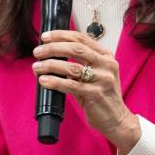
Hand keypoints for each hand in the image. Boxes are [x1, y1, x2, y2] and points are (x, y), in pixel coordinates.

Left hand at [32, 30, 140, 153]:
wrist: (117, 119)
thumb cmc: (102, 96)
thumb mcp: (95, 74)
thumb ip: (78, 64)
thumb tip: (50, 57)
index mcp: (105, 56)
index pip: (81, 38)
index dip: (60, 35)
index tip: (45, 37)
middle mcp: (106, 65)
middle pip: (75, 49)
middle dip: (53, 48)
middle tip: (37, 52)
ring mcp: (103, 79)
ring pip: (72, 67)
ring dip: (50, 65)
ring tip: (37, 67)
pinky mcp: (96, 94)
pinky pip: (71, 85)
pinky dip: (55, 82)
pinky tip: (44, 81)